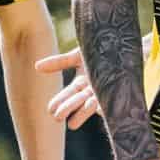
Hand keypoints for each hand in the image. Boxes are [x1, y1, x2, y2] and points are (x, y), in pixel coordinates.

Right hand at [37, 31, 158, 128]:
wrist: (124, 43)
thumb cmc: (100, 49)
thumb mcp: (77, 56)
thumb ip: (59, 62)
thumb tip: (36, 67)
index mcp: (81, 84)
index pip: (67, 96)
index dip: (59, 103)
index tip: (50, 110)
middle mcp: (92, 91)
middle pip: (77, 103)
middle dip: (68, 109)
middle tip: (58, 117)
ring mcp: (106, 92)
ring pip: (92, 105)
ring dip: (84, 111)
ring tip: (75, 115)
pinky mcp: (119, 91)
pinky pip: (111, 101)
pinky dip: (105, 105)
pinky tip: (99, 106)